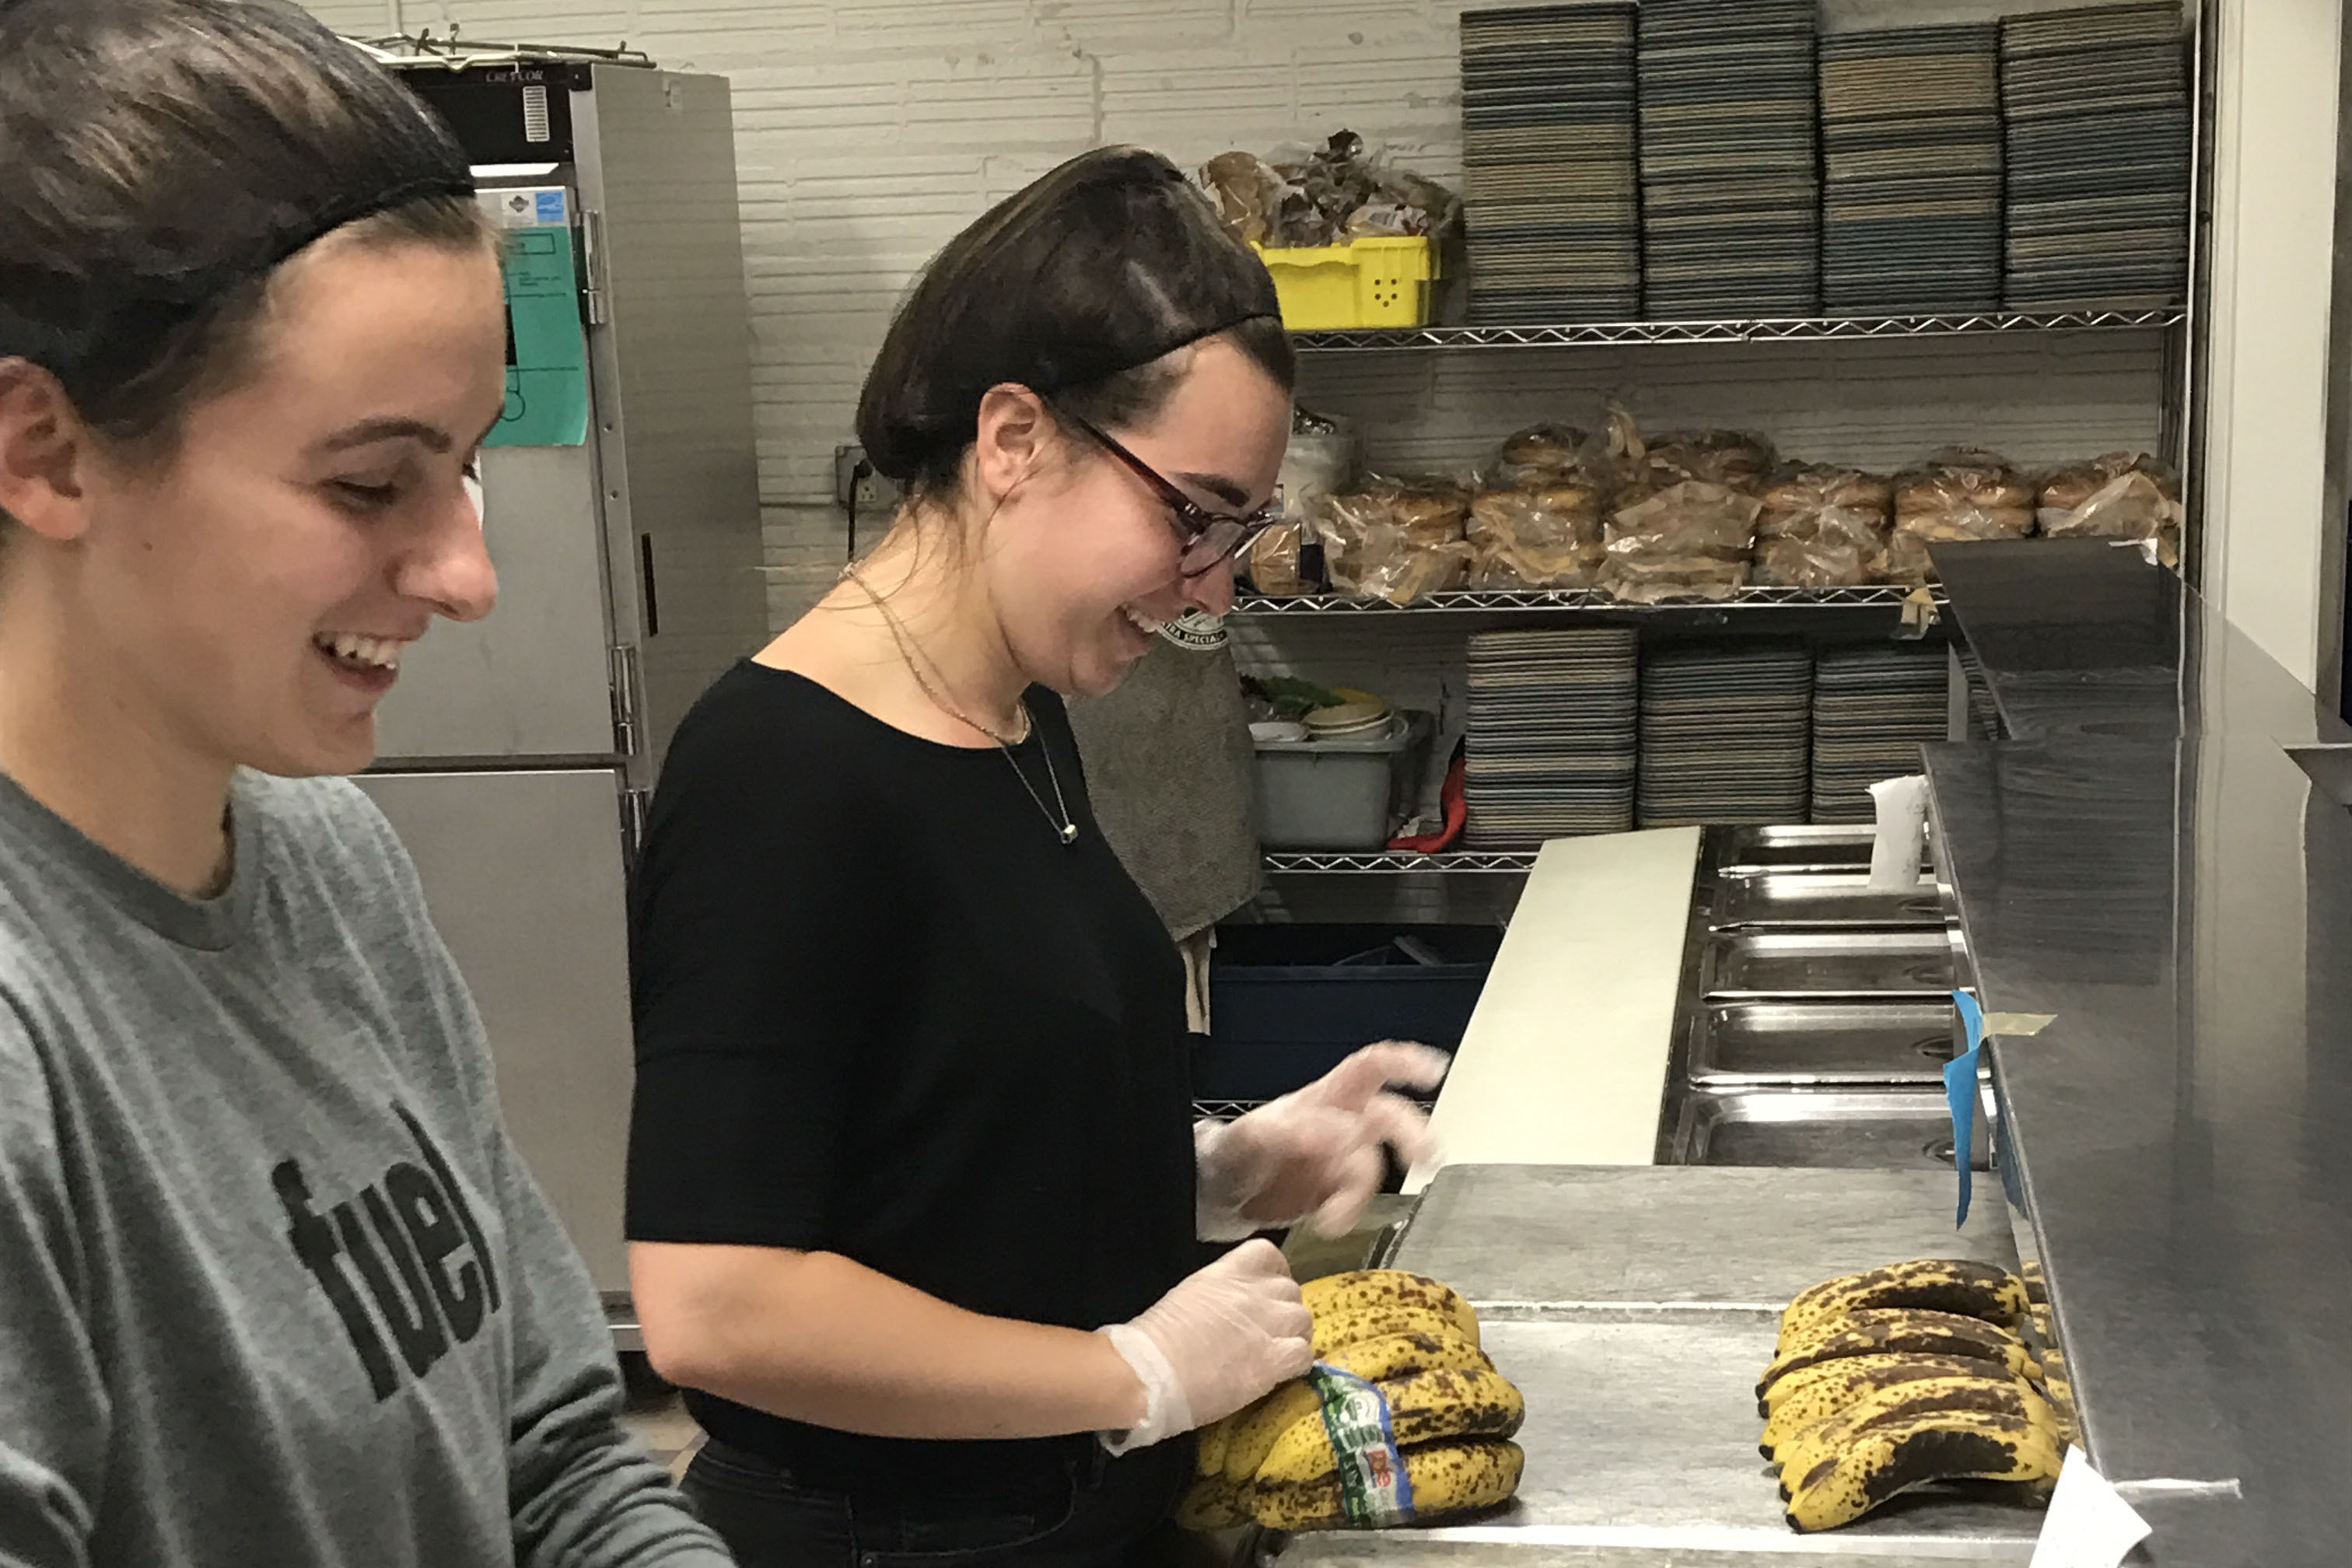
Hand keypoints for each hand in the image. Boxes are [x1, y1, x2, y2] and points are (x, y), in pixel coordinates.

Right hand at [1096, 1239, 1312, 1452]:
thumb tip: (1225, 1313)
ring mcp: (1268, 1325)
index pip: (1268, 1254)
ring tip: (1275, 1354)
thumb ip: (1216, 1297)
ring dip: (1293, 1337)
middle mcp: (1254, 1292)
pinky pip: (1304, 1355)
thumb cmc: (1154, 1340)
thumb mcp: (1187, 1298)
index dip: (1273, 1274)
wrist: (1150, 1372)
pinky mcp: (1274, 1361)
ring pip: (1303, 1321)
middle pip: (1291, 1291)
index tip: (1264, 1293)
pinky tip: (1280, 1374)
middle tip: (1267, 1332)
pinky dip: (1297, 1365)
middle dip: (1283, 1311)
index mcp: (1227, 1272)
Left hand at [1194, 1042, 1449, 1240]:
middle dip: (1410, 1135)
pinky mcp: (1336, 1191)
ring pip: (1373, 1166)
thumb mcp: (1252, 1136)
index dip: (1404, 1064)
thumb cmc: (1235, 1151)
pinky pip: (1356, 1199)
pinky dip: (1349, 1211)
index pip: (1369, 1068)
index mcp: (1323, 1097)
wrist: (1220, 1196)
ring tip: (1337, 1217)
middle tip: (1424, 1157)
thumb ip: (1287, 1131)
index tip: (1432, 1072)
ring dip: (1362, 1192)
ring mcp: (1340, 1158)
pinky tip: (1328, 1222)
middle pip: (1390, 1118)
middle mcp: (1341, 1122)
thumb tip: (1328, 1131)